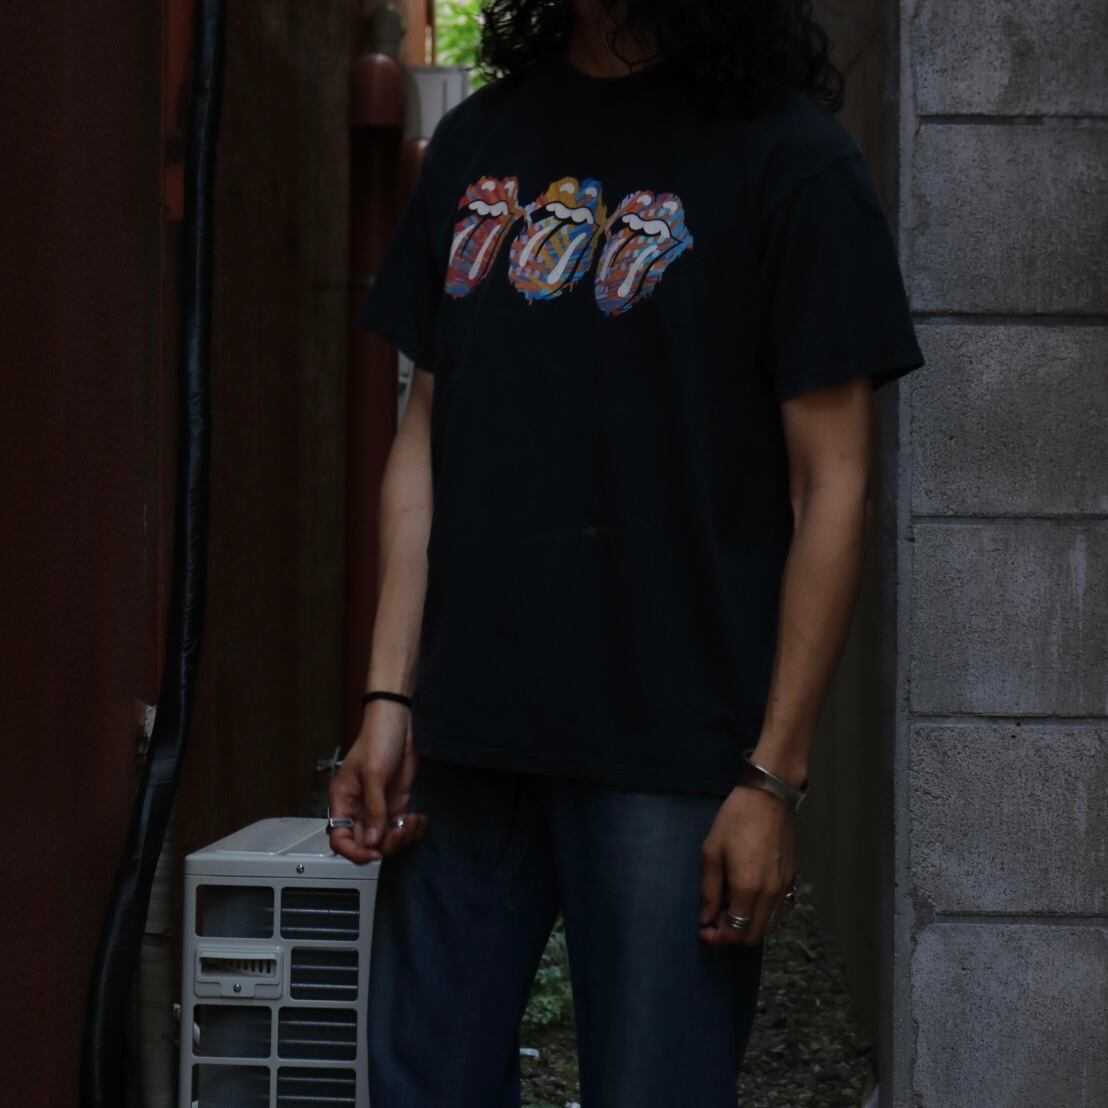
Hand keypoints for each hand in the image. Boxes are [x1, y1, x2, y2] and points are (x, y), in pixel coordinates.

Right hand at [327, 700, 427, 862]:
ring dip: (401, 837)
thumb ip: (372, 808)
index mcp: (343, 802)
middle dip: (385, 844)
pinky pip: (401, 827)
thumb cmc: (378, 739)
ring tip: (413, 821)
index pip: (340, 839)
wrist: (399, 721)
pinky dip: (412, 829)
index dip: (354, 852)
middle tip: (400, 830)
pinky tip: (419, 819)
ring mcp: (379, 807)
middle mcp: (359, 808)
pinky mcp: (397, 803)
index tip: (374, 853)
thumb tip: (370, 841)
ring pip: (386, 839)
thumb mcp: (373, 773)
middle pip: (366, 844)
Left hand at [698, 783, 797, 946]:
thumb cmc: (735, 820)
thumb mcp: (712, 851)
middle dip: (731, 935)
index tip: (703, 929)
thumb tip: (706, 918)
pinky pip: (779, 910)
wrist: (769, 797)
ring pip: (768, 926)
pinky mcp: (793, 879)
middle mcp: (771, 895)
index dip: (717, 938)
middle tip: (714, 919)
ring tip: (730, 906)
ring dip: (748, 925)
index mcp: (748, 889)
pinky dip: (762, 913)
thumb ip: (709, 889)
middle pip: (753, 936)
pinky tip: (749, 896)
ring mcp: (785, 888)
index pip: (735, 933)